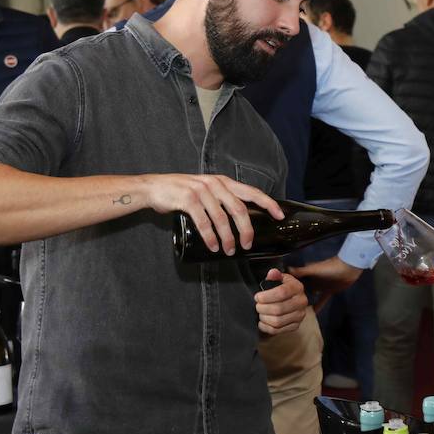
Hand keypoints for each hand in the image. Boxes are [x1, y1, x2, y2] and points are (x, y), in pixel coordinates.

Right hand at [141, 174, 282, 254]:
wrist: (154, 188)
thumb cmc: (181, 192)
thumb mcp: (205, 191)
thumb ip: (220, 200)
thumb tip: (238, 220)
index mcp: (223, 182)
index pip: (251, 192)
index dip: (268, 203)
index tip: (280, 215)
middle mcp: (215, 184)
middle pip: (239, 209)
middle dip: (246, 230)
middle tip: (247, 245)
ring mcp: (201, 191)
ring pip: (222, 218)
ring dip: (227, 238)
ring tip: (229, 251)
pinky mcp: (188, 200)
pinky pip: (204, 222)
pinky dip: (210, 237)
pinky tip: (214, 246)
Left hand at [255, 269, 307, 335]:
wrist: (290, 299)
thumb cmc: (282, 288)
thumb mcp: (279, 279)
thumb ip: (274, 276)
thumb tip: (272, 273)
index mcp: (297, 287)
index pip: (281, 293)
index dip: (266, 296)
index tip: (257, 297)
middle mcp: (302, 302)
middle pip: (278, 309)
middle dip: (263, 308)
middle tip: (257, 306)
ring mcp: (300, 315)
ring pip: (277, 321)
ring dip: (264, 318)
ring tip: (260, 313)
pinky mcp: (295, 326)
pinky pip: (278, 330)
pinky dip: (266, 327)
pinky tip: (262, 321)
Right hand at [289, 256, 363, 311]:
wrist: (348, 269)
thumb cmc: (329, 268)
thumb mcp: (312, 269)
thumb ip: (300, 271)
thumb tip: (284, 271)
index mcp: (307, 273)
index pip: (294, 279)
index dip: (287, 285)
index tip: (277, 292)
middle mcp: (312, 279)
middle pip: (301, 288)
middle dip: (294, 295)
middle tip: (284, 305)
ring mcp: (320, 286)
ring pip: (310, 294)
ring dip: (304, 301)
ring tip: (294, 311)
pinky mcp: (328, 292)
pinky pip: (321, 300)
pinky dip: (318, 307)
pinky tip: (312, 314)